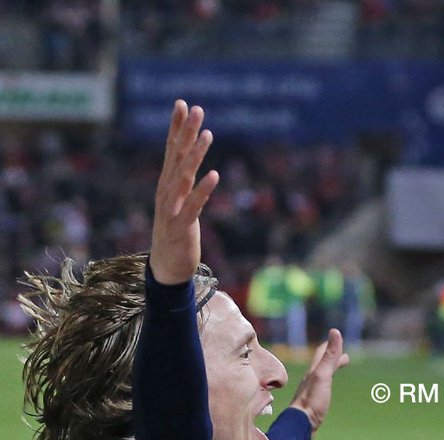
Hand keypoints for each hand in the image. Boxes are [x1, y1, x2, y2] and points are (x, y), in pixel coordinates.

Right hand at [150, 100, 218, 285]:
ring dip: (195, 155)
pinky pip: (193, 205)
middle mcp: (166, 192)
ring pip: (184, 177)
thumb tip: (191, 160)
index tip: (183, 104)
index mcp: (167, 184)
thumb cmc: (175, 233)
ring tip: (207, 134)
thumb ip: (184, 181)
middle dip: (186, 132)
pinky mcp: (181, 227)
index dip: (176, 127)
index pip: (171, 150)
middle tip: (196, 109)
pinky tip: (214, 175)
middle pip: (177, 157)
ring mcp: (171, 209)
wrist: (166, 268)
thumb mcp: (179, 202)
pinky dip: (203, 190)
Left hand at [290, 329, 349, 434]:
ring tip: (335, 371)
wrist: (301, 424)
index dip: (330, 345)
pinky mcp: (312, 402)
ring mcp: (311, 391)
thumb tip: (335, 331)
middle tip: (344, 356)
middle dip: (332, 357)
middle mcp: (310, 379)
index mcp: (314, 371)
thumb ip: (330, 356)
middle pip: (322, 364)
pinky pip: (321, 388)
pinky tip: (326, 391)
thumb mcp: (323, 375)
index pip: (322, 353)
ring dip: (329, 370)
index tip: (337, 339)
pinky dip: (326, 384)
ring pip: (321, 376)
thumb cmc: (312, 400)